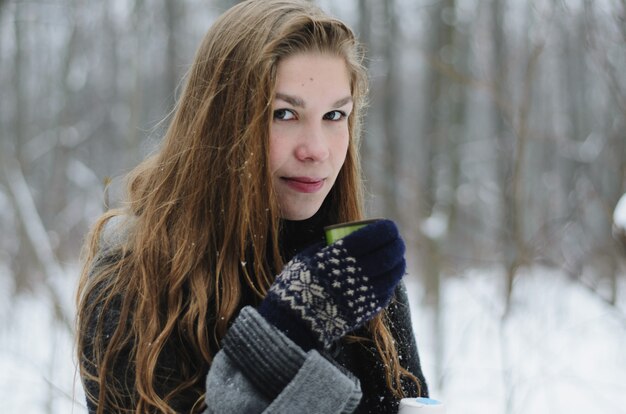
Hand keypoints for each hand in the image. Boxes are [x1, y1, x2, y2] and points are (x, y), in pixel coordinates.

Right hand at [259, 219, 405, 349]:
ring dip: (398, 261)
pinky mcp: (369, 309)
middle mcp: (359, 271)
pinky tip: (387, 276)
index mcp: (342, 254)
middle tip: (395, 240)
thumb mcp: (307, 257)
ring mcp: (366, 292)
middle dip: (396, 243)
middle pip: (390, 252)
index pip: (376, 235)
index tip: (387, 226)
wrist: (296, 322)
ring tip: (395, 257)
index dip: (386, 228)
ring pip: (395, 272)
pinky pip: (388, 290)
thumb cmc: (297, 285)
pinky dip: (391, 281)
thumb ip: (327, 246)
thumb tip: (339, 238)